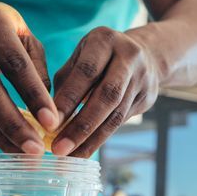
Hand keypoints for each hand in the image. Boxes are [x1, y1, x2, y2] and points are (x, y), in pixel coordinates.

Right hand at [0, 0, 58, 153]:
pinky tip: (9, 144)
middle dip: (14, 124)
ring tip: (25, 157)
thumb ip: (35, 64)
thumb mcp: (19, 30)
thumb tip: (49, 106)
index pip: (15, 64)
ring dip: (1, 135)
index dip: (33, 94)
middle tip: (36, 151)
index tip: (52, 121)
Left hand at [50, 27, 159, 156]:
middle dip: (81, 125)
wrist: (146, 54)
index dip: (69, 99)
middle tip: (58, 148)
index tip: (49, 123)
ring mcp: (143, 78)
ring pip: (116, 114)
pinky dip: (101, 138)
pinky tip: (83, 150)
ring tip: (69, 156)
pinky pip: (122, 122)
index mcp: (105, 40)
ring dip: (91, 139)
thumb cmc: (98, 58)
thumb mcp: (80, 57)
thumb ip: (65, 83)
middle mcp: (129, 56)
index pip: (86, 72)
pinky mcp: (148, 97)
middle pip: (107, 95)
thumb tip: (48, 118)